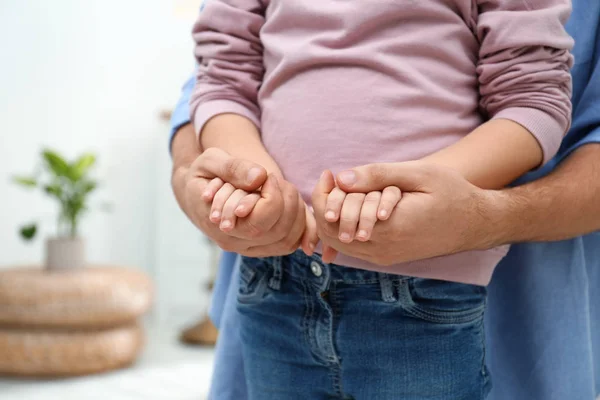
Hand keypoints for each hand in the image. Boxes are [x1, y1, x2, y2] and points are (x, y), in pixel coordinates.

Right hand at [203, 175, 317, 253]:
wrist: (195, 193)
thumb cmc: (203, 175)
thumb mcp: (210, 161)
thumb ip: (233, 167)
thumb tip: (260, 177)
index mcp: (219, 225)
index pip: (259, 223)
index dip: (272, 198)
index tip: (268, 176)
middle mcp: (234, 243)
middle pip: (277, 232)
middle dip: (287, 202)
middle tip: (277, 180)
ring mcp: (248, 248)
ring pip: (287, 240)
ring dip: (295, 211)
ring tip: (282, 188)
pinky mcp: (261, 247)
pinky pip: (290, 243)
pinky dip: (299, 223)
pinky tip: (290, 201)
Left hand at [312, 162, 495, 264]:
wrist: (475, 224)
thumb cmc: (451, 193)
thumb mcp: (418, 174)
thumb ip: (378, 175)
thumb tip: (341, 178)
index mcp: (388, 228)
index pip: (333, 219)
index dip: (323, 195)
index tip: (329, 173)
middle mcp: (382, 249)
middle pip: (330, 233)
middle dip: (324, 206)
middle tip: (331, 181)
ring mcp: (384, 257)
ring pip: (339, 243)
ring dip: (334, 218)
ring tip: (342, 191)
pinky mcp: (388, 258)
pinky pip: (353, 248)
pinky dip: (345, 228)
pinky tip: (354, 206)